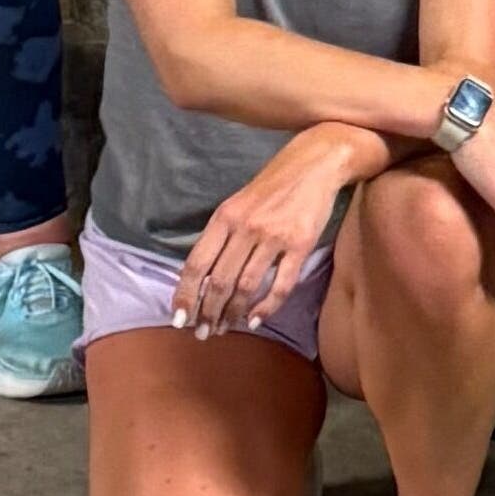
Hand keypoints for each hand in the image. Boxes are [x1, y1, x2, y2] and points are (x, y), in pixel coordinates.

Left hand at [171, 124, 364, 336]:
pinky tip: (256, 319)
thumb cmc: (273, 184)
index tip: (179, 318)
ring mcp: (274, 236)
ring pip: (246, 286)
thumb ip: (222, 235)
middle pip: (220, 281)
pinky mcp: (301, 244)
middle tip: (203, 333)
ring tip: (226, 328)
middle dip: (208, 312)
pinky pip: (281, 284)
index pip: (197, 263)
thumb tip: (203, 277)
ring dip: (233, 313)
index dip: (185, 294)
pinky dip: (266, 307)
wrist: (316, 162)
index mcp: (225, 216)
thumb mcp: (237, 203)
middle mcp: (246, 227)